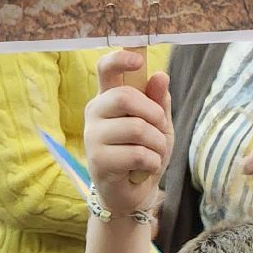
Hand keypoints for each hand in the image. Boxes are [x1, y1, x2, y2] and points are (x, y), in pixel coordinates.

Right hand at [85, 49, 172, 217]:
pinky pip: (137, 153)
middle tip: (159, 130)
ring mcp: (92, 137)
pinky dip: (152, 162)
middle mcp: (95, 113)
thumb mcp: (159, 124)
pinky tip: (145, 168)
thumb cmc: (145, 152)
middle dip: (154, 114)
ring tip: (154, 154)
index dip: (120, 60)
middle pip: (124, 97)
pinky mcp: (98, 161)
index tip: (138, 59)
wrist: (135, 193)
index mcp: (108, 98)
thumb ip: (159, 101)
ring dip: (157, 143)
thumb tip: (160, 75)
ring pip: (137, 128)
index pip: (105, 69)